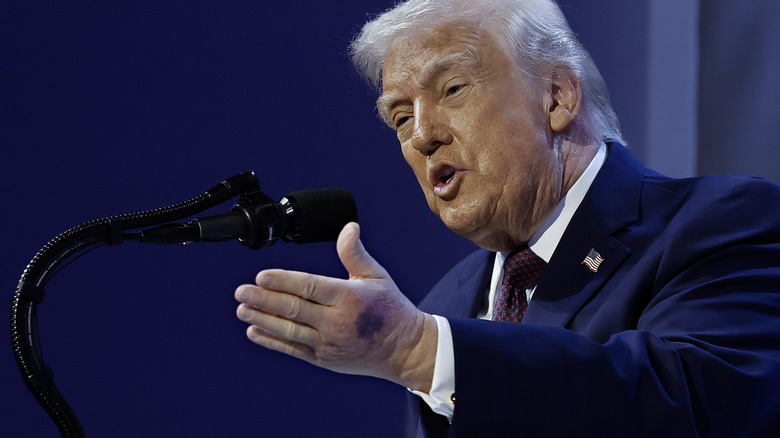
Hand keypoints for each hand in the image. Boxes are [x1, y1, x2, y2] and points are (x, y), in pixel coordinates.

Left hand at [234, 222, 436, 390]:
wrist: (403, 349)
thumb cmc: (389, 308)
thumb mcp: (376, 276)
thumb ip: (355, 253)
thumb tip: (348, 227)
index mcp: (349, 297)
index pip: (309, 286)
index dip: (283, 281)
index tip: (261, 276)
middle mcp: (337, 322)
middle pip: (294, 309)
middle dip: (264, 300)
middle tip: (241, 292)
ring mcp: (329, 343)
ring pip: (289, 330)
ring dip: (263, 320)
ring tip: (242, 309)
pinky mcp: (324, 359)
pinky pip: (293, 350)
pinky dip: (272, 341)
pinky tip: (255, 331)